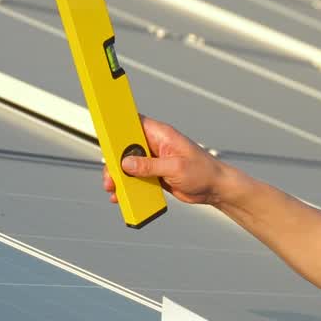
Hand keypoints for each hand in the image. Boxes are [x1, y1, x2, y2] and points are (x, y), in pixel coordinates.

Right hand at [102, 117, 225, 205]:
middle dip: (115, 162)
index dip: (117, 126)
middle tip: (110, 176)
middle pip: (125, 148)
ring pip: (128, 165)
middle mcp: (155, 145)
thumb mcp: (175, 167)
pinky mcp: (155, 174)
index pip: (133, 123)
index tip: (104, 134)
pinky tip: (122, 196)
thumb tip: (127, 164)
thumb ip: (149, 166)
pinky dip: (128, 186)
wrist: (215, 188)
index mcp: (161, 134)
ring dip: (119, 176)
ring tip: (113, 189)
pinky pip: (136, 178)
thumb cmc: (203, 171)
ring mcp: (154, 160)